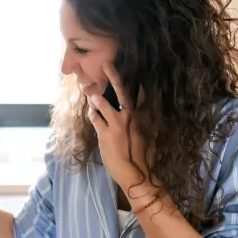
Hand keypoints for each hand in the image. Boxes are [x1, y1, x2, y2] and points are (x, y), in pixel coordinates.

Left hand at [86, 62, 153, 200]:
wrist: (135, 174)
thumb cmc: (140, 157)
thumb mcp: (147, 137)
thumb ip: (145, 122)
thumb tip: (147, 111)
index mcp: (140, 117)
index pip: (138, 94)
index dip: (134, 82)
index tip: (129, 70)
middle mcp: (129, 117)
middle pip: (121, 92)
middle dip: (113, 76)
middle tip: (106, 64)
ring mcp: (116, 124)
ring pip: (102, 103)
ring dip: (94, 97)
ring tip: (89, 92)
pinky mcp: (105, 134)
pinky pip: (95, 118)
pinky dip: (92, 114)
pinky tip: (91, 112)